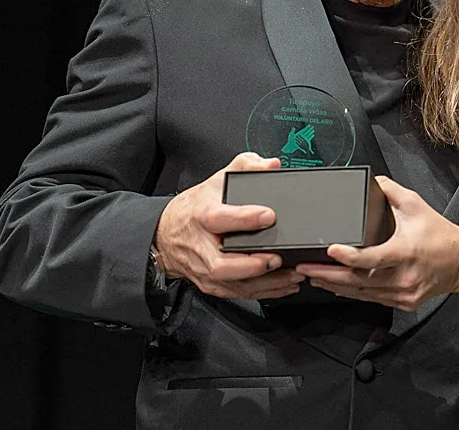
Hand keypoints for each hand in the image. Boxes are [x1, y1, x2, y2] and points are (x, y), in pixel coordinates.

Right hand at [154, 152, 303, 299]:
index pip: (220, 219)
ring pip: (234, 284)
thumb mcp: (217, 180)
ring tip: (291, 275)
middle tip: (277, 257)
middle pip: (223, 264)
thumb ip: (246, 166)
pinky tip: (284, 285)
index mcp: (202, 216)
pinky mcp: (213, 284)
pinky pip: (239, 293)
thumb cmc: (195, 208)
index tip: (269, 215)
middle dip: (252, 264)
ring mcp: (206, 270)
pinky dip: (265, 292)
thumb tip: (271, 165)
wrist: (166, 234)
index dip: (245, 218)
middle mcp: (202, 247)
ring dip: (265, 283)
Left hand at [295, 176, 458, 311]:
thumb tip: (371, 180)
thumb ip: (391, 191)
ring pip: (360, 293)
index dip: (350, 255)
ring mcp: (402, 293)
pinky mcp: (402, 302)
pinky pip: (370, 299)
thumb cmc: (441, 234)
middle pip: (358, 280)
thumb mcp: (417, 205)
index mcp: (406, 251)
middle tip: (304, 266)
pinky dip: (350, 292)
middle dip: (327, 274)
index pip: (373, 257)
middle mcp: (403, 276)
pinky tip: (334, 285)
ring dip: (334, 285)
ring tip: (311, 275)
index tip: (331, 249)